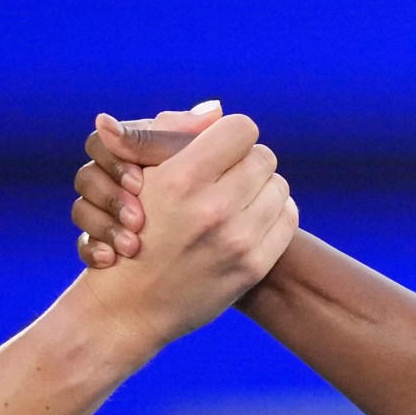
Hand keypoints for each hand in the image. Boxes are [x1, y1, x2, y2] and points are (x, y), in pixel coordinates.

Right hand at [75, 108, 295, 345]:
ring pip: (279, 186)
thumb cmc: (130, 231)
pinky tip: (249, 220)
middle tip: (225, 177)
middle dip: (245, 162)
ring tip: (235, 199)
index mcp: (182, 179)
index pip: (241, 129)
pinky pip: (287, 219)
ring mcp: (237, 240)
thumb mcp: (138, 177)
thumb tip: (215, 108)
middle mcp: (213, 208)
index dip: (229, 136)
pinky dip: (272, 215)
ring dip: (260, 188)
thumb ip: (171, 135)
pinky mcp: (253, 265)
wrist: (128, 306)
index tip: (216, 150)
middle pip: (263, 157)